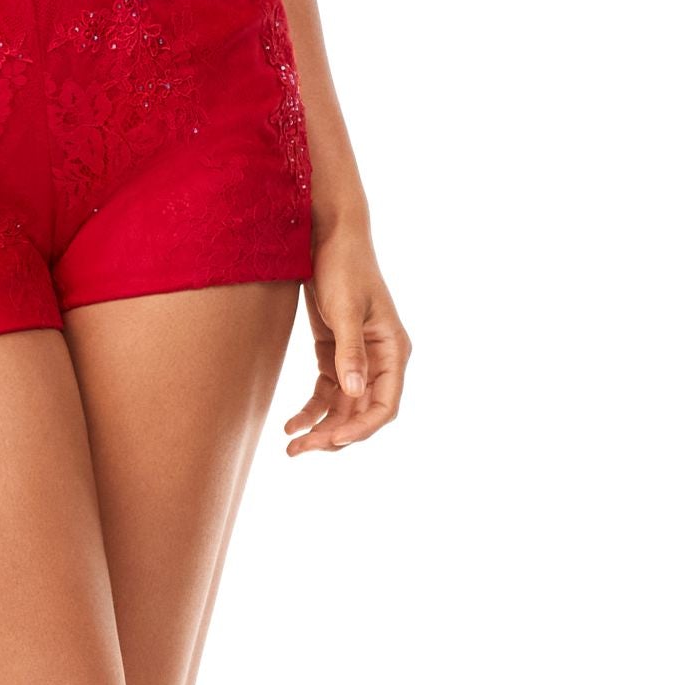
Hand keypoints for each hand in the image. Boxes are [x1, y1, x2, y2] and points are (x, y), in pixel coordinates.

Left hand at [283, 227, 410, 455]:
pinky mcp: (334, 351)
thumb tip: (354, 393)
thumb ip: (350, 350)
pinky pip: (326, 391)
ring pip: (342, 407)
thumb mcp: (346, 308)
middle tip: (303, 451)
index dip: (362, 428)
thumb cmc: (344, 266)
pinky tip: (291, 425)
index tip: (334, 440)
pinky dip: (311, 409)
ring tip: (292, 448)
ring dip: (320, 428)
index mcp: (393, 351)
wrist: (326, 234)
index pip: (385, 405)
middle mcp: (379, 359)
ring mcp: (357, 357)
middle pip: (361, 412)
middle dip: (335, 434)